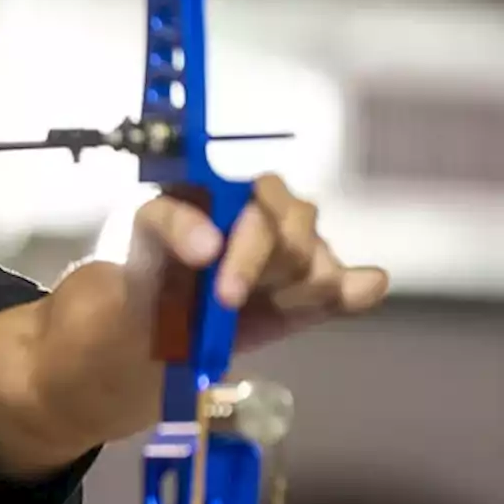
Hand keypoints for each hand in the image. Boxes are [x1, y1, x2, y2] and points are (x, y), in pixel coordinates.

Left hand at [131, 174, 388, 349]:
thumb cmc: (158, 260)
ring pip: (322, 271)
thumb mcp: (148, 230)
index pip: (265, 202)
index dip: (249, 250)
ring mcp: (307, 250)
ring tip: (248, 307)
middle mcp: (282, 213)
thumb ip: (173, 224)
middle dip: (263, 275)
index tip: (225, 292)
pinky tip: (347, 295)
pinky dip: (353, 294)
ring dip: (286, 298)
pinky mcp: (322, 289)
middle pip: (298, 240)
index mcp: (242, 189)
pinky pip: (355, 288)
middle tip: (227, 301)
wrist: (164, 314)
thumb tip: (211, 244)